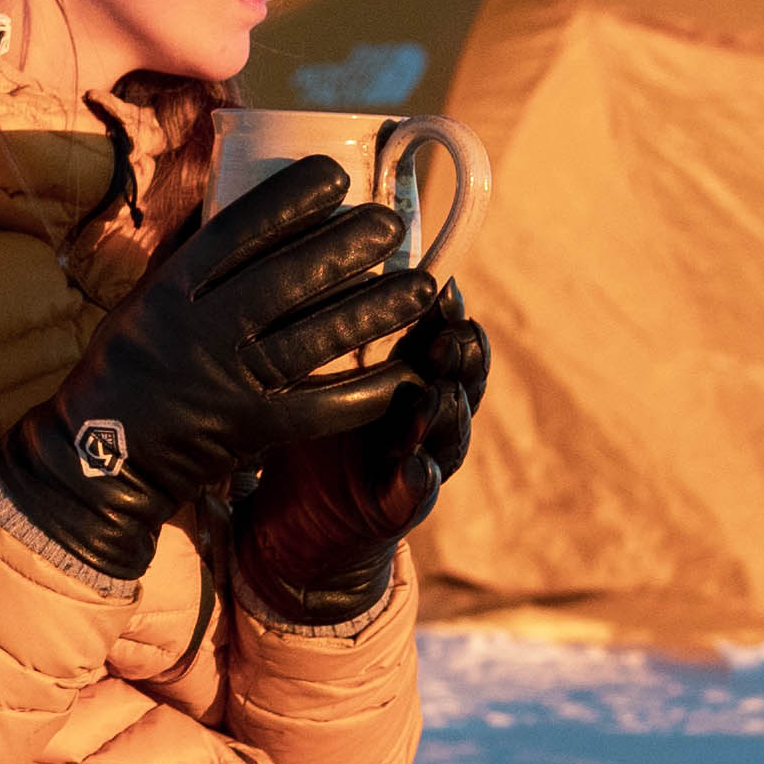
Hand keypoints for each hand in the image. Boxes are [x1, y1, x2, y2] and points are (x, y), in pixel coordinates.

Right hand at [0, 164, 441, 580]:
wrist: (103, 457)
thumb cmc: (129, 363)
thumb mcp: (145, 297)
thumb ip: (191, 253)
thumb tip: (232, 185)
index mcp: (172, 291)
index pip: (236, 233)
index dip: (289, 200)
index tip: (335, 176)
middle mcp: (203, 332)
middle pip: (286, 280)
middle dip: (346, 248)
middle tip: (390, 224)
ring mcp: (231, 383)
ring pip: (315, 338)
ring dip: (376, 310)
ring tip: (424, 285)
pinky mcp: (255, 430)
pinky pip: (326, 407)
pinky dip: (373, 390)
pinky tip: (411, 370)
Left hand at [233, 289, 488, 619]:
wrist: (303, 518)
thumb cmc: (314, 431)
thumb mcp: (323, 372)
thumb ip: (337, 325)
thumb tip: (325, 245)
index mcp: (409, 378)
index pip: (440, 340)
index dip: (447, 318)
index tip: (444, 289)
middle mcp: (423, 418)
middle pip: (460, 383)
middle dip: (460, 361)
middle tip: (453, 338)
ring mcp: (416, 462)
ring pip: (448, 435)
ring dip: (446, 415)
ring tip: (439, 397)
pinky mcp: (397, 508)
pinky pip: (415, 494)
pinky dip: (419, 481)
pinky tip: (418, 467)